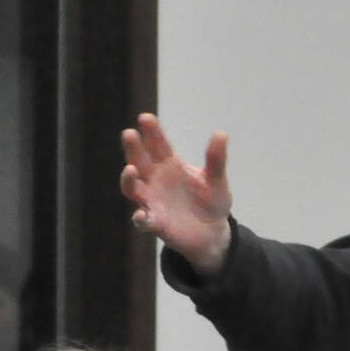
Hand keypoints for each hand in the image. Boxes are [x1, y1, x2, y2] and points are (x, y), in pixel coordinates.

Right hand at [120, 113, 233, 275]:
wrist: (213, 232)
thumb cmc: (211, 201)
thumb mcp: (217, 180)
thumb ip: (216, 160)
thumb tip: (221, 134)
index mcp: (169, 164)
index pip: (158, 144)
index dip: (151, 132)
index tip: (146, 118)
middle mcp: (155, 179)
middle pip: (139, 161)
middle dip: (133, 148)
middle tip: (129, 134)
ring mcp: (152, 201)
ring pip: (132, 188)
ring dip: (128, 179)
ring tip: (130, 169)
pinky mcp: (155, 223)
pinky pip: (143, 220)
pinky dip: (141, 218)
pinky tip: (142, 214)